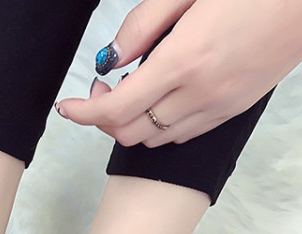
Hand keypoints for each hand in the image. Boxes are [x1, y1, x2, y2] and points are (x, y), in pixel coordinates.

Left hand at [56, 0, 301, 146]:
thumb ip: (143, 25)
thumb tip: (112, 60)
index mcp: (183, 60)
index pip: (115, 109)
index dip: (83, 114)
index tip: (66, 108)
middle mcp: (199, 93)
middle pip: (129, 132)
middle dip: (104, 118)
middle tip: (104, 87)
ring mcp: (218, 107)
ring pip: (154, 139)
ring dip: (131, 123)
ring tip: (132, 90)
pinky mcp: (234, 110)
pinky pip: (182, 134)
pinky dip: (159, 127)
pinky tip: (161, 99)